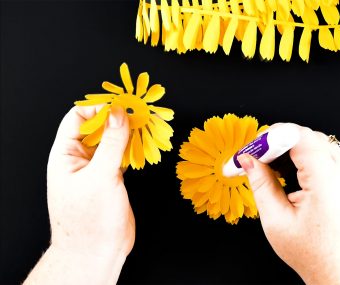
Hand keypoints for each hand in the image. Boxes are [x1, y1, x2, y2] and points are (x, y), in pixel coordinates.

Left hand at [25, 105, 133, 284]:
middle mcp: (80, 159)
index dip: (99, 109)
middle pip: (98, 128)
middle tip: (140, 114)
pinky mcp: (112, 179)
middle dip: (119, 120)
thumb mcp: (100, 177)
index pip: (78, 118)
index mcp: (65, 155)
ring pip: (113, 142)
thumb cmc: (89, 221)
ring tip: (149, 127)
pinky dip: (135, 150)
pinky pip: (123, 156)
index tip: (122, 106)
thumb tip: (118, 114)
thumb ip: (112, 144)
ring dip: (130, 135)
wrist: (96, 252)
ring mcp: (97, 169)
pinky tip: (147, 147)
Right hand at [238, 124, 339, 284]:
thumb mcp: (278, 220)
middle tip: (252, 160)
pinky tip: (287, 174)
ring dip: (287, 149)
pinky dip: (301, 157)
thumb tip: (248, 161)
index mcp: (326, 177)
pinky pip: (322, 154)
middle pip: (303, 135)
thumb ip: (261, 184)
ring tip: (267, 169)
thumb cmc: (318, 254)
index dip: (266, 138)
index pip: (294, 135)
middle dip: (274, 142)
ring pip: (313, 142)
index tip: (248, 151)